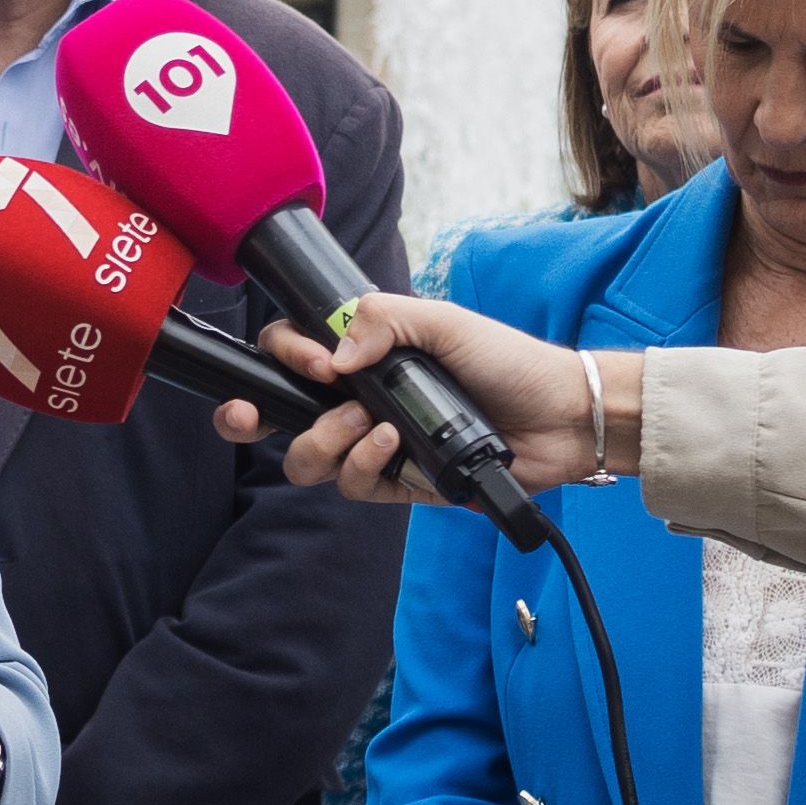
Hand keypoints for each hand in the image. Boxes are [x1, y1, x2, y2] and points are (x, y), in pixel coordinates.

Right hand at [211, 297, 623, 497]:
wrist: (559, 416)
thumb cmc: (507, 360)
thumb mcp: (442, 321)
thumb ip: (382, 320)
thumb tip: (333, 356)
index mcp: (361, 356)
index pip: (290, 354)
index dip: (283, 357)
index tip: (316, 363)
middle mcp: (356, 400)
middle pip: (275, 414)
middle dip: (246, 416)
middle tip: (249, 413)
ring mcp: (373, 444)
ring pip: (307, 458)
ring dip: (323, 440)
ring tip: (366, 421)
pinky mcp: (398, 481)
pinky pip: (353, 484)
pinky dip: (364, 463)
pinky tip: (393, 442)